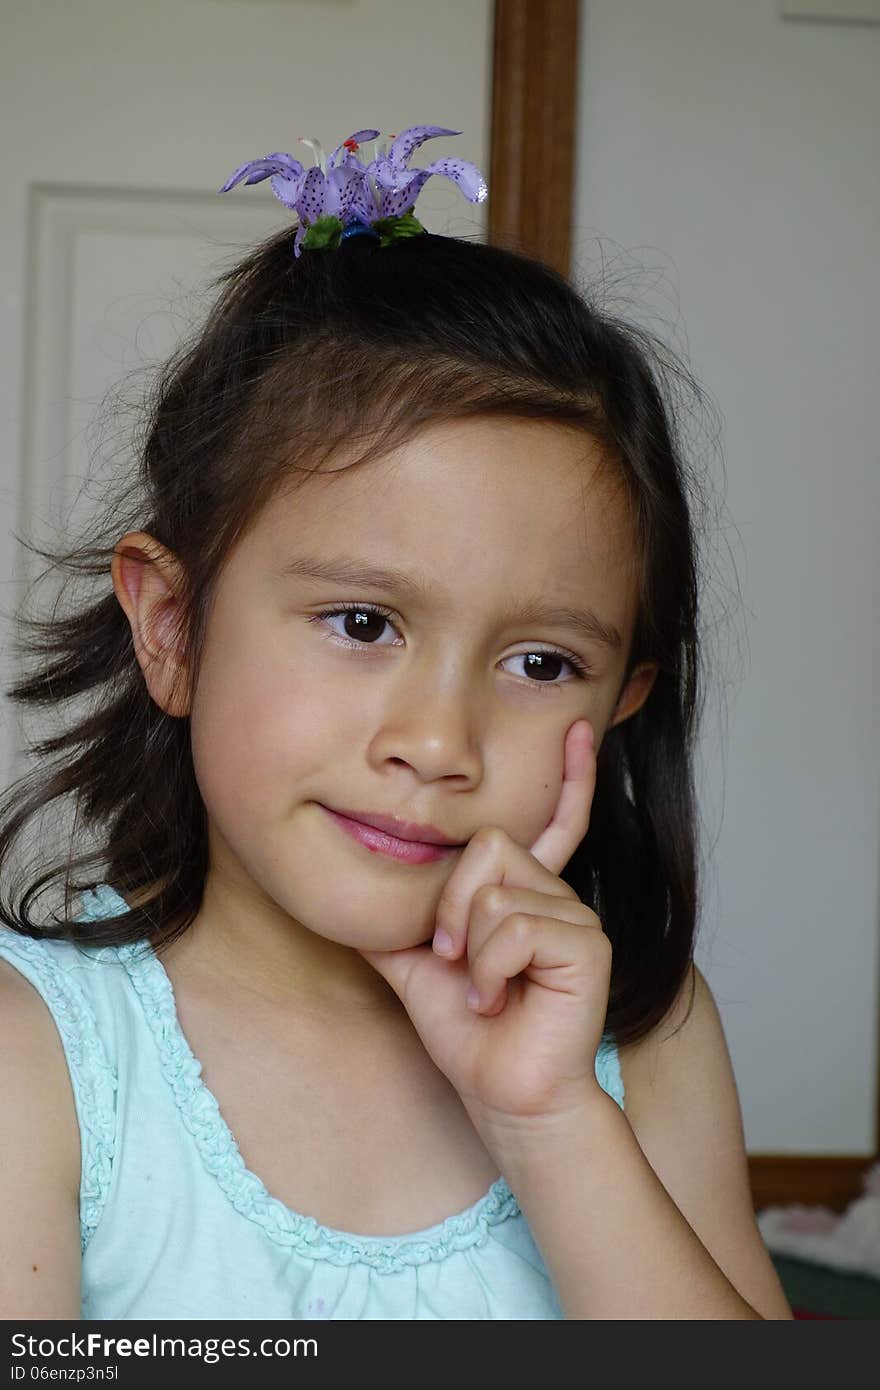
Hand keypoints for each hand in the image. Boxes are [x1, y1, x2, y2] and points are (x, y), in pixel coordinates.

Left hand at [359, 719, 610, 1139]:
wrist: (502, 1095)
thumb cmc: (468, 1033)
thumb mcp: (414, 963)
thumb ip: (395, 917)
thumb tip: (348, 888)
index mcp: (525, 890)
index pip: (552, 819)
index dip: (572, 773)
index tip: (579, 728)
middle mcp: (555, 893)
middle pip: (489, 844)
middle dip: (450, 907)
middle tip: (454, 959)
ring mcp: (575, 917)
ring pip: (493, 889)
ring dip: (469, 949)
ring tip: (481, 989)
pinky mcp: (587, 944)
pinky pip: (512, 926)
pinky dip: (489, 970)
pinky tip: (499, 1000)